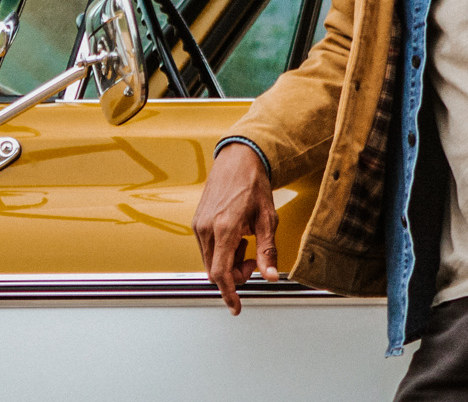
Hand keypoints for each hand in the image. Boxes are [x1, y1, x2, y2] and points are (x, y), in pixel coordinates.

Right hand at [192, 144, 278, 314]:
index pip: (221, 273)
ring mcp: (198, 225)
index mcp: (224, 228)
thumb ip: (268, 251)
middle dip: (235, 274)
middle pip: (215, 271)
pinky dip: (221, 250)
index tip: (236, 307)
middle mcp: (206, 228)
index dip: (229, 294)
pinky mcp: (196, 221)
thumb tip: (270, 276)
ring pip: (210, 261)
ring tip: (245, 241)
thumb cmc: (253, 184)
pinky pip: (207, 248)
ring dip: (228, 261)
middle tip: (253, 259)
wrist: (238, 159)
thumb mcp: (268, 219)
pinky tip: (235, 234)